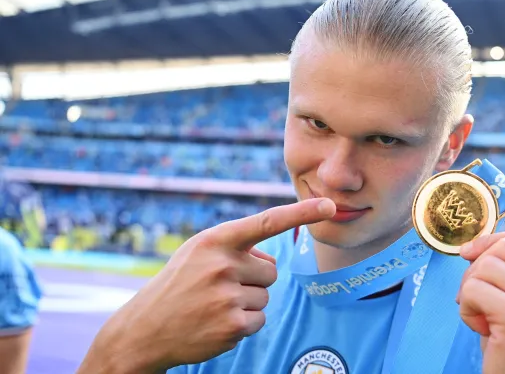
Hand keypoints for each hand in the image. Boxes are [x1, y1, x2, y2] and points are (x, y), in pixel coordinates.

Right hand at [77, 198, 335, 373]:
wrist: (144, 329)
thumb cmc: (179, 284)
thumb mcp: (199, 252)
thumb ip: (235, 246)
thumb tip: (272, 259)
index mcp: (216, 240)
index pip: (267, 222)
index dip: (301, 213)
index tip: (329, 205)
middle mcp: (223, 265)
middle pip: (271, 269)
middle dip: (253, 279)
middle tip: (219, 287)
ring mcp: (228, 296)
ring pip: (265, 296)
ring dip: (246, 302)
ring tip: (213, 305)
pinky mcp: (233, 325)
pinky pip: (260, 319)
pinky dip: (244, 323)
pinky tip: (216, 322)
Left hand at [456, 226, 504, 373]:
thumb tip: (473, 246)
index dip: (493, 240)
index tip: (470, 255)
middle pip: (503, 247)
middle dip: (477, 269)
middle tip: (476, 302)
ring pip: (486, 266)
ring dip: (470, 292)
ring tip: (483, 320)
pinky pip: (474, 289)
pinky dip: (466, 309)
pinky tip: (481, 330)